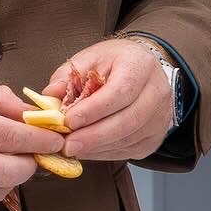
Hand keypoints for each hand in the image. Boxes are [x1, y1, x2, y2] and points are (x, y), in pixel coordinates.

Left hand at [44, 39, 173, 162]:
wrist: (143, 69)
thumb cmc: (114, 63)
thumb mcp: (90, 58)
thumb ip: (68, 75)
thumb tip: (50, 95)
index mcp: (139, 65)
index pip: (119, 92)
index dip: (94, 110)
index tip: (69, 121)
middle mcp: (157, 92)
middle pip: (128, 120)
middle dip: (94, 136)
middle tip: (68, 145)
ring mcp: (160, 117)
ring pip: (129, 139)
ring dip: (98, 147)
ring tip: (73, 148)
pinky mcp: (156, 137)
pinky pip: (130, 149)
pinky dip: (106, 152)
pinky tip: (88, 150)